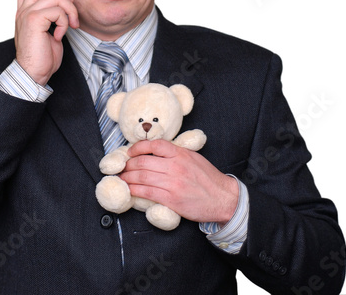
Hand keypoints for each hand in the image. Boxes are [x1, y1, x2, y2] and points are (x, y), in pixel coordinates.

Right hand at [15, 0, 78, 85]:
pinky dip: (64, 22)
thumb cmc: (42, 57)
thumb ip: (51, 17)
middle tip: (71, 5)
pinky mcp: (34, 20)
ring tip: (70, 25)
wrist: (33, 73)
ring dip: (70, 10)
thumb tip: (64, 7)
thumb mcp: (48, 32)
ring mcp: (27, 14)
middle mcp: (23, 10)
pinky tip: (60, 35)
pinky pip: (57, 10)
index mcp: (24, 13)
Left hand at [120, 140, 238, 224]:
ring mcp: (172, 183)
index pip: (154, 145)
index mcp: (180, 154)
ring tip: (122, 178)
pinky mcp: (171, 199)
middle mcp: (175, 166)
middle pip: (143, 162)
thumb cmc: (208, 178)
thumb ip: (175, 153)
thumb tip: (154, 152)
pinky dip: (135, 191)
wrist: (223, 198)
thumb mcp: (193, 158)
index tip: (130, 152)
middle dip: (128, 165)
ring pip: (142, 177)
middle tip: (122, 168)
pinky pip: (147, 193)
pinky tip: (130, 190)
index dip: (137, 147)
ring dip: (128, 178)